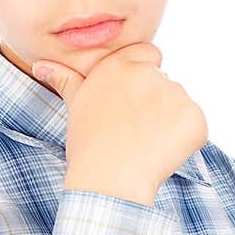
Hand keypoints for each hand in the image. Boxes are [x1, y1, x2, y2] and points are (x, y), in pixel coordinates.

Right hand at [31, 42, 207, 202]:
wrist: (107, 180)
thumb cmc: (88, 145)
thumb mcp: (75, 105)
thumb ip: (65, 79)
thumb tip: (40, 65)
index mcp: (122, 65)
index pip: (149, 55)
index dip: (144, 80)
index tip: (133, 105)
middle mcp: (150, 73)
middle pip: (165, 85)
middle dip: (156, 107)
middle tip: (133, 133)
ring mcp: (176, 94)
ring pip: (180, 108)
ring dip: (170, 125)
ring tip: (145, 147)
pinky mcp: (194, 118)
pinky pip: (194, 128)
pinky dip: (184, 143)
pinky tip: (161, 156)